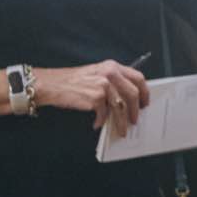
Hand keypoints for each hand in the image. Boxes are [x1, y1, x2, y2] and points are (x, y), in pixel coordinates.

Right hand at [36, 61, 150, 135]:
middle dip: (136, 110)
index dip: (144, 92)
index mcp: (113, 66)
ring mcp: (103, 85)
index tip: (145, 103)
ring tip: (121, 130)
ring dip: (122, 122)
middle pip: (133, 94)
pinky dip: (101, 121)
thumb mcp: (96, 73)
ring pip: (121, 107)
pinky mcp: (95, 98)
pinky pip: (104, 114)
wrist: (51, 84)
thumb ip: (113, 81)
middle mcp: (110, 73)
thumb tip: (127, 99)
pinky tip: (97, 123)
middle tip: (135, 120)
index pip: (138, 78)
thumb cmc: (73, 81)